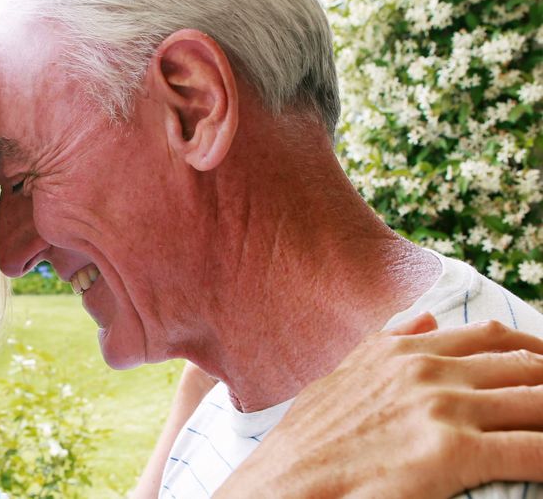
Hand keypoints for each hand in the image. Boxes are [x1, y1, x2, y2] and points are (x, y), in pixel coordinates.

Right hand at [216, 313, 542, 497]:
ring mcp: (442, 408)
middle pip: (527, 367)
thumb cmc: (308, 443)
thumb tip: (426, 317)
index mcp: (403, 351)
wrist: (283, 486)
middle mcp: (427, 371)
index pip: (494, 338)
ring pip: (538, 403)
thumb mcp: (340, 378)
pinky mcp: (453, 452)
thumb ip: (387, 344)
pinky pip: (533, 449)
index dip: (535, 353)